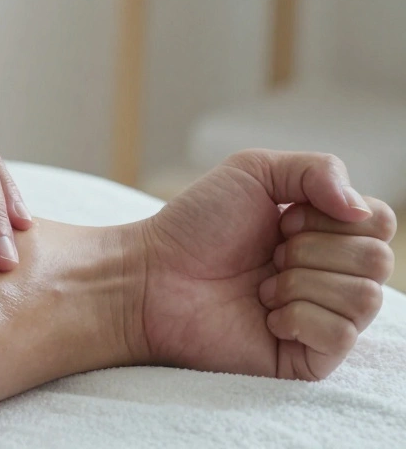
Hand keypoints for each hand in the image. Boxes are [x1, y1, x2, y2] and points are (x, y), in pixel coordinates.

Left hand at [137, 150, 394, 378]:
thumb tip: (360, 210)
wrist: (150, 275)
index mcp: (328, 236)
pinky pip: (341, 335)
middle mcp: (333, 278)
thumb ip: (318, 168)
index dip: (330, 216)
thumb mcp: (254, 171)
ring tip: (261, 286)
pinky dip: (299, 316)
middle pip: (378, 260)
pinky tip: (265, 314)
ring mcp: (324, 321)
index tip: (281, 220)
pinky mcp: (309, 360)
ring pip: (365, 297)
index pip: (379, 222)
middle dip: (313, 249)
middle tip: (268, 255)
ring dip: (302, 281)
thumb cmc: (194, 225)